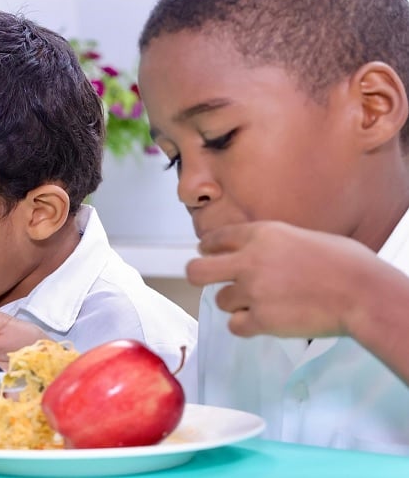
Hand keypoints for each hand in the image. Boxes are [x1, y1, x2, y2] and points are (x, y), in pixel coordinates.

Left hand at [187, 221, 378, 338]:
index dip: (209, 247)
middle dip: (200, 275)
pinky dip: (246, 326)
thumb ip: (272, 244)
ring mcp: (253, 291)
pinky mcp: (261, 319)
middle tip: (211, 280)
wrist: (363, 292)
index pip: (217, 237)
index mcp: (262, 234)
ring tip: (260, 303)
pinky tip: (263, 321)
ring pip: (220, 300)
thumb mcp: (302, 236)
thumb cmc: (345, 264)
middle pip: (197, 270)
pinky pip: (235, 326)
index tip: (209, 253)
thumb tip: (260, 253)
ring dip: (235, 304)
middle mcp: (250, 260)